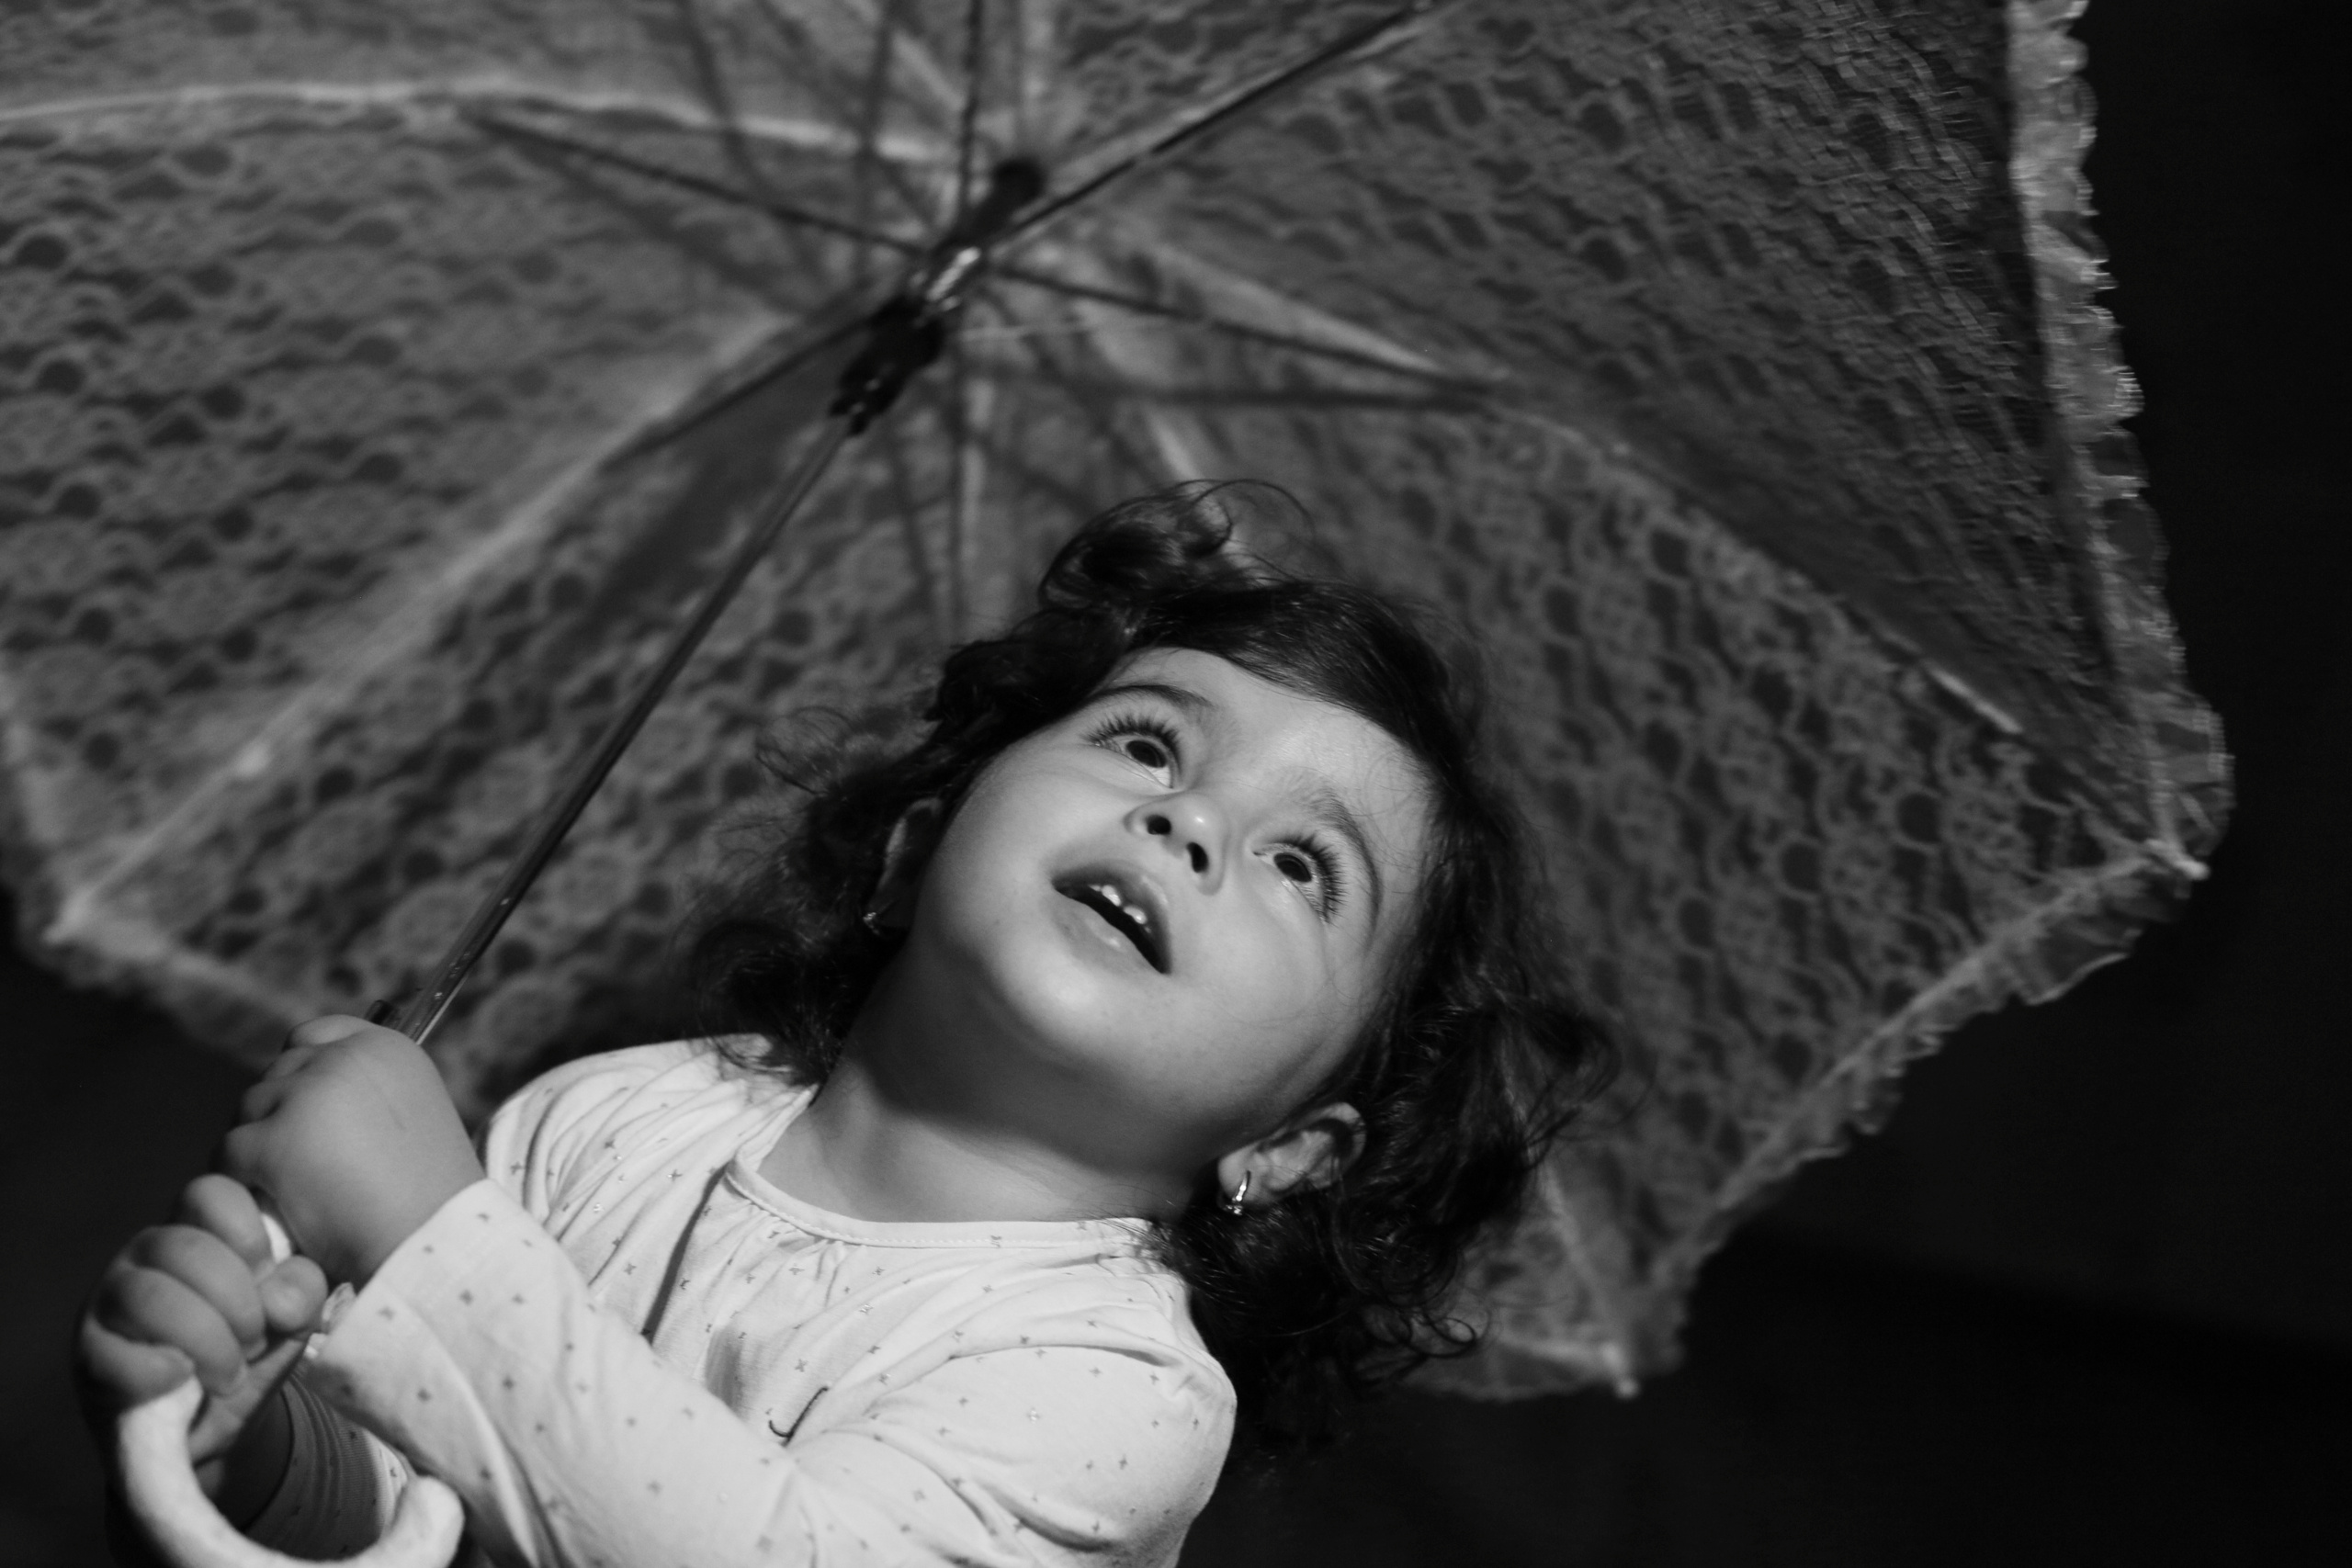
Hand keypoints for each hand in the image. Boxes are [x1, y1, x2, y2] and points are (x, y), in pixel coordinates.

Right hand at [79, 1174, 328, 1501]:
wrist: (208, 1426)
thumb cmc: (250, 1352)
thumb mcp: (291, 1321)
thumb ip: (301, 1293)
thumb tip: (281, 1297)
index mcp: (201, 1230)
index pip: (213, 1194)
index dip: (249, 1237)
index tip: (270, 1282)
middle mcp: (148, 1253)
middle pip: (184, 1248)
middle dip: (235, 1301)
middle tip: (255, 1342)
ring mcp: (110, 1298)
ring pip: (150, 1296)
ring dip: (204, 1340)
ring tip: (229, 1375)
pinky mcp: (87, 1352)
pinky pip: (112, 1352)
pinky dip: (157, 1371)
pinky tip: (182, 1382)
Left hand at [221, 1016, 484, 1286]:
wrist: (432, 1241)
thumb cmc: (426, 1199)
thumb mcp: (411, 1121)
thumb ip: (364, 1096)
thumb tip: (303, 1100)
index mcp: (386, 1049)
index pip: (317, 1034)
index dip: (302, 1070)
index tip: (305, 1110)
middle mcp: (346, 1058)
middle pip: (277, 1075)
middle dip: (278, 1117)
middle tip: (299, 1168)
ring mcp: (307, 1096)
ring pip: (248, 1113)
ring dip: (258, 1149)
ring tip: (291, 1192)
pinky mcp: (274, 1140)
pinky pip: (230, 1154)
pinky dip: (244, 1184)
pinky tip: (274, 1209)